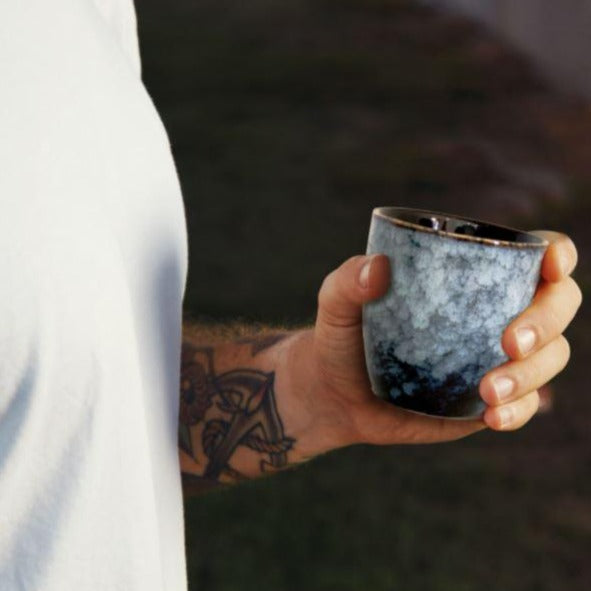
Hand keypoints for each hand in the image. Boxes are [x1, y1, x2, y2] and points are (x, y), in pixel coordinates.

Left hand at [293, 231, 580, 452]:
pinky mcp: (488, 400)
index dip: (555, 254)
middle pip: (556, 305)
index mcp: (467, 278)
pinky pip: (524, 404)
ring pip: (550, 358)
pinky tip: (491, 417)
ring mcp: (494, 358)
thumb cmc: (341, 336)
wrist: (334, 393)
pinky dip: (519, 411)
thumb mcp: (335, 303)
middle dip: (546, 321)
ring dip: (532, 374)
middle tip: (508, 343)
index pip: (531, 256)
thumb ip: (347, 281)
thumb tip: (377, 267)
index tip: (549, 264)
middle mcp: (492, 313)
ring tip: (487, 392)